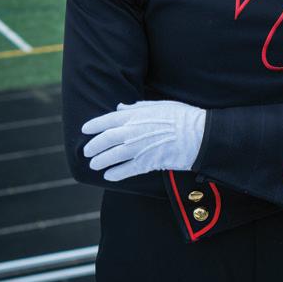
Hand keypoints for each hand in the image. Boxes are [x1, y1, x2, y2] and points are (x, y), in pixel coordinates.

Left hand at [82, 100, 205, 180]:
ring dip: (100, 161)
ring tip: (94, 165)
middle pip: (105, 139)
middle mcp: (132, 131)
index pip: (107, 120)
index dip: (94, 125)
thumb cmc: (181, 116)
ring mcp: (138, 148)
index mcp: (135, 114)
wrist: (198, 135)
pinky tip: (109, 176)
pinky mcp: (146, 163)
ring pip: (111, 156)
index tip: (85, 129)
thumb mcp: (159, 105)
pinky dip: (115, 174)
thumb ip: (137, 107)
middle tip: (87, 151)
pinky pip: (126, 170)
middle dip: (93, 146)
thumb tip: (120, 107)